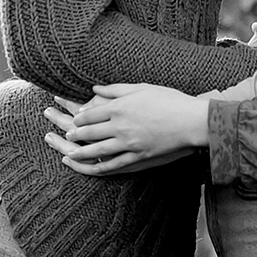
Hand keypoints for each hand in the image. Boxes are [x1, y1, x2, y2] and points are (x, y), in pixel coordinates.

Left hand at [47, 84, 208, 175]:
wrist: (190, 121)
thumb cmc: (169, 100)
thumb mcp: (141, 88)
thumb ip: (116, 89)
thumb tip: (95, 88)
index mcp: (120, 107)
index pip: (90, 113)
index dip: (79, 117)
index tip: (73, 118)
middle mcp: (120, 126)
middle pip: (90, 132)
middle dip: (75, 134)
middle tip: (66, 134)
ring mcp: (128, 143)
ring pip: (96, 150)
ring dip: (80, 152)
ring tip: (70, 152)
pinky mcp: (137, 157)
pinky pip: (113, 165)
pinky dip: (98, 167)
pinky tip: (90, 168)